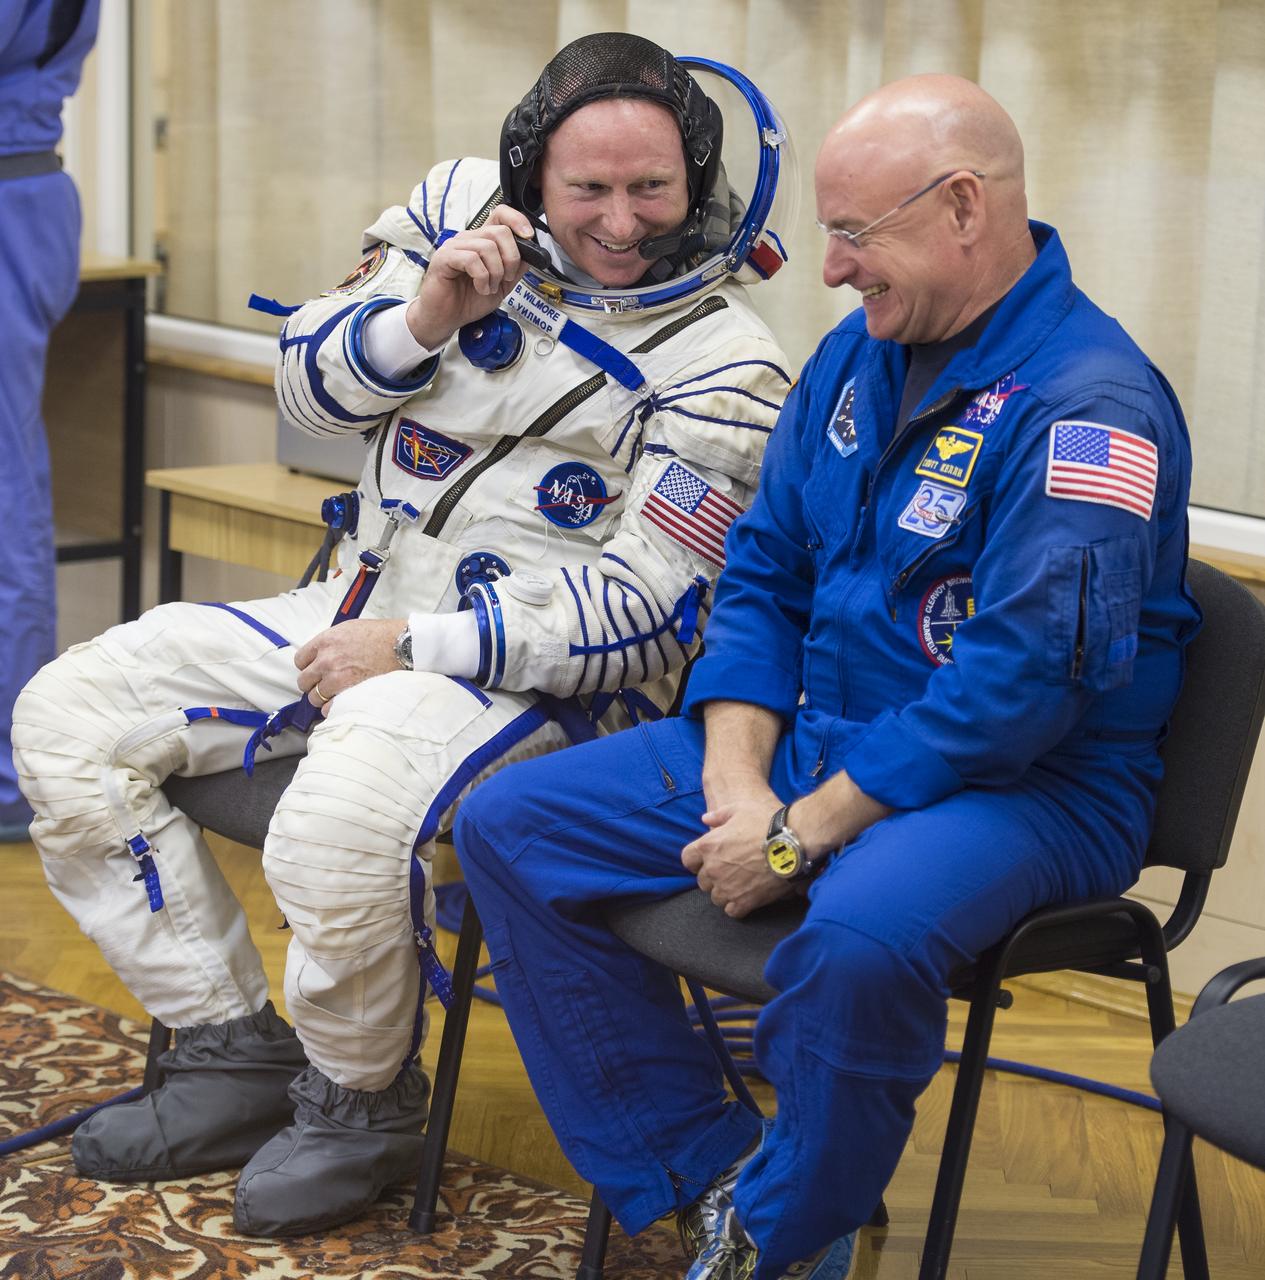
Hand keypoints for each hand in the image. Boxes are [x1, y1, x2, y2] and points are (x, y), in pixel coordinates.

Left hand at [294, 618, 404, 714]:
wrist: (402, 645)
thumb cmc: (382, 635)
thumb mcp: (350, 628)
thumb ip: (332, 642)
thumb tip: (324, 654)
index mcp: (326, 641)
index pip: (300, 660)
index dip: (307, 666)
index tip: (314, 670)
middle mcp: (327, 660)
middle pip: (304, 680)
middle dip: (312, 684)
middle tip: (322, 684)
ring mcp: (337, 678)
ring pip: (314, 697)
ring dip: (322, 697)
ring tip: (334, 695)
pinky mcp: (348, 692)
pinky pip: (329, 708)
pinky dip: (333, 708)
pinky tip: (341, 703)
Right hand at [406, 205, 537, 348]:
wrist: (446, 318)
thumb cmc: (468, 300)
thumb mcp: (502, 284)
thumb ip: (515, 268)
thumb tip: (531, 253)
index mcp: (482, 241)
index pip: (500, 214)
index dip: (518, 220)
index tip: (528, 237)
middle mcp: (468, 239)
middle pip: (500, 231)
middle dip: (511, 258)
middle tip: (505, 278)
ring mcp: (455, 246)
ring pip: (487, 246)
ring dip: (495, 272)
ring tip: (489, 287)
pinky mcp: (444, 258)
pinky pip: (472, 259)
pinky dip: (482, 278)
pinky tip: (480, 288)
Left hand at [681, 794, 792, 918]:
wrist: (791, 843)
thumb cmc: (766, 822)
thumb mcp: (739, 809)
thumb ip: (719, 815)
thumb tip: (705, 819)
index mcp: (708, 846)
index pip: (687, 859)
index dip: (696, 860)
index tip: (707, 859)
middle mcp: (713, 868)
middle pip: (702, 881)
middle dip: (713, 876)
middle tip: (730, 870)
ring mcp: (727, 887)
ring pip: (715, 898)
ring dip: (724, 892)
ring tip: (739, 884)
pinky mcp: (744, 902)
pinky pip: (731, 911)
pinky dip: (737, 906)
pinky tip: (747, 897)